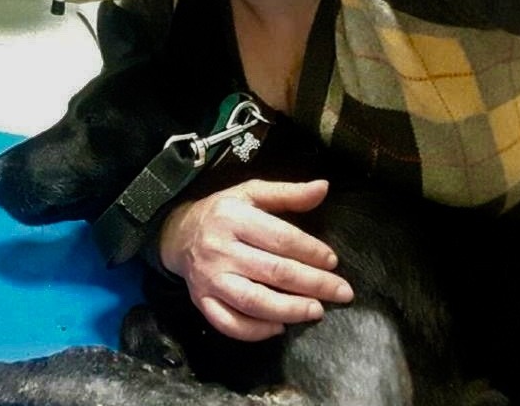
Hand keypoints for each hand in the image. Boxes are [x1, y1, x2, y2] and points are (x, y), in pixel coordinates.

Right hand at [159, 178, 353, 341]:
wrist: (178, 234)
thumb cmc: (221, 213)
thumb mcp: (250, 193)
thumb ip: (288, 193)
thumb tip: (323, 187)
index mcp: (233, 218)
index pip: (281, 238)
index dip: (311, 251)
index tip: (332, 261)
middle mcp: (219, 249)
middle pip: (274, 272)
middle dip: (313, 284)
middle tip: (341, 292)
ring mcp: (209, 279)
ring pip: (254, 302)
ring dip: (289, 310)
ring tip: (316, 311)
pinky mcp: (201, 301)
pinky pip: (229, 323)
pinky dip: (256, 331)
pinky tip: (279, 327)